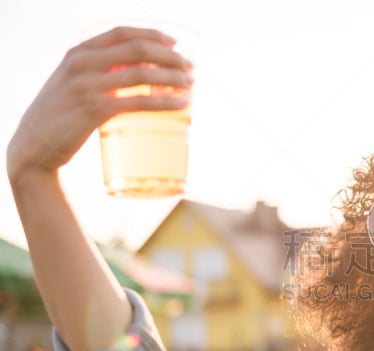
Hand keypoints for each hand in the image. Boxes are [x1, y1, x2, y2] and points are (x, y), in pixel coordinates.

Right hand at [6, 26, 193, 185]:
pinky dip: (165, 101)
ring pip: (142, 73)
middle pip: (138, 49)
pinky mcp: (95, 110)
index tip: (175, 43)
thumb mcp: (73, 85)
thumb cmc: (60, 118)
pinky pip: (139, 101)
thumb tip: (137, 77)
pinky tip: (181, 103)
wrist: (34, 148)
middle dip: (170, 57)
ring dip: (173, 77)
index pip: (121, 33)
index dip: (152, 35)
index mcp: (77, 53)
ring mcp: (88, 86)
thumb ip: (98, 76)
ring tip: (191, 84)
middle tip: (190, 68)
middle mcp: (81, 63)